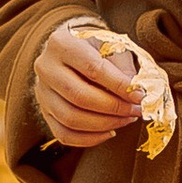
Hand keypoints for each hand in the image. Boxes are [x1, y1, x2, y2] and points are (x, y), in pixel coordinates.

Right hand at [35, 19, 153, 149]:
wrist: (73, 50)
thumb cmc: (96, 47)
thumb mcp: (112, 46)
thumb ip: (124, 68)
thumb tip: (137, 94)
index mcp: (62, 43)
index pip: (92, 68)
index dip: (119, 85)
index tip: (139, 96)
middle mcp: (46, 67)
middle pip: (79, 96)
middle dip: (113, 108)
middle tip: (135, 110)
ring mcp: (42, 91)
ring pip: (71, 118)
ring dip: (105, 124)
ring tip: (126, 119)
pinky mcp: (44, 111)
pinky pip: (64, 134)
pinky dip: (90, 139)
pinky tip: (110, 131)